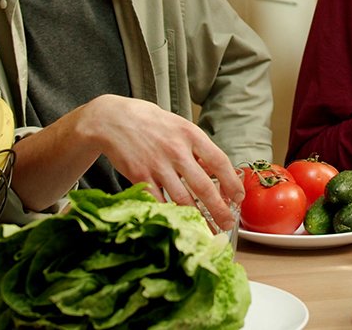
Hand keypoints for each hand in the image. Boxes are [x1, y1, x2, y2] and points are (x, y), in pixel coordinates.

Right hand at [93, 97, 244, 229]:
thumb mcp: (179, 126)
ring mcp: (157, 165)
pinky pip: (159, 201)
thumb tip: (215, 170)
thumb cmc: (149, 122)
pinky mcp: (139, 177)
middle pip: (204, 186)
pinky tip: (180, 223)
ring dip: (198, 219)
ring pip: (183, 199)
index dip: (232, 182)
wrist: (113, 119)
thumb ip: (197, 147)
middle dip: (219, 209)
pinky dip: (171, 215)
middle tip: (228, 223)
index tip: (238, 197)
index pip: (219, 161)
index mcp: (190, 134)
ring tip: (207, 230)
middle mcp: (176, 150)